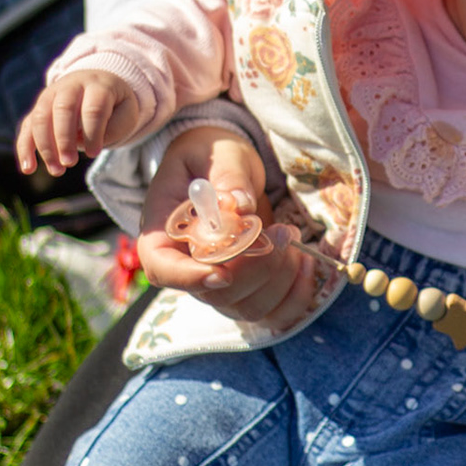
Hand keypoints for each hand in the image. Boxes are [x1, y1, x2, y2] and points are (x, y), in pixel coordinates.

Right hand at [18, 70, 141, 176]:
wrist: (97, 84)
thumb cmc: (114, 105)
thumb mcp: (126, 113)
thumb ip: (114, 127)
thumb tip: (86, 143)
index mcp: (97, 85)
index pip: (93, 108)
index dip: (92, 133)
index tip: (93, 154)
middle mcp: (70, 86)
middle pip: (62, 109)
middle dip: (64, 139)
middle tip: (70, 163)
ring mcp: (50, 95)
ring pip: (40, 117)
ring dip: (45, 146)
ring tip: (57, 171)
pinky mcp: (38, 109)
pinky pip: (27, 127)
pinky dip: (25, 148)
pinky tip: (28, 169)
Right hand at [138, 126, 325, 328]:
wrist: (222, 165)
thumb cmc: (213, 155)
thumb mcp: (220, 153)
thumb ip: (228, 177)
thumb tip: (239, 207)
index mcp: (164, 230)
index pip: (161, 268)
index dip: (188, 278)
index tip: (222, 272)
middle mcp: (187, 264)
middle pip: (214, 293)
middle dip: (256, 268)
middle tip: (284, 231)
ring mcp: (217, 281)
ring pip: (247, 306)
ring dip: (279, 277)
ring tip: (291, 235)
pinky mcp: (246, 288)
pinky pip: (272, 312)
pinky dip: (296, 295)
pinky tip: (305, 262)